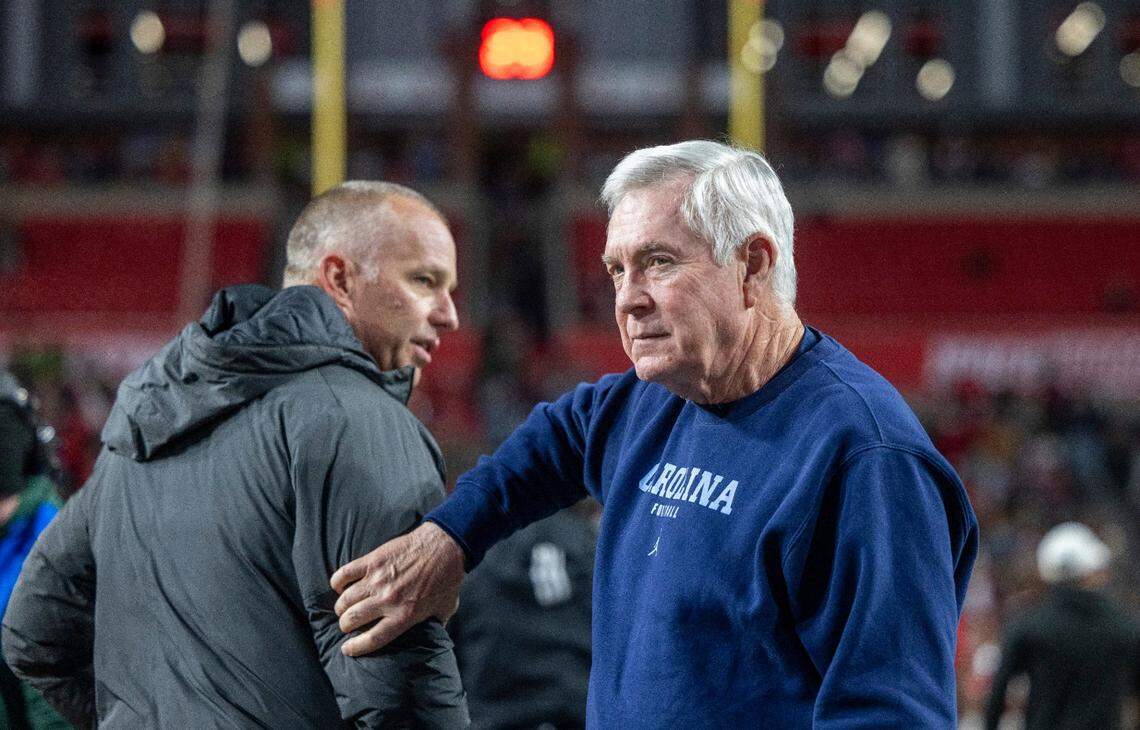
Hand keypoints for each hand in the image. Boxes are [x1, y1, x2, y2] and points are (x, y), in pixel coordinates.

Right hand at [330, 522, 464, 656]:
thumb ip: (435, 627)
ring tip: (343, 608)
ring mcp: (378, 579)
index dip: (356, 647)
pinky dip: (337, 582)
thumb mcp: (444, 610)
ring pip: (346, 599)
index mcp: (404, 616)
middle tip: (347, 624)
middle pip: (352, 619)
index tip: (347, 649)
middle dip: (345, 625)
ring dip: (341, 606)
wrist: (445, 546)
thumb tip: (431, 639)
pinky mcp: (373, 560)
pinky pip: (345, 574)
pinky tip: (339, 586)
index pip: (372, 639)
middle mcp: (387, 600)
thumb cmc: (447, 579)